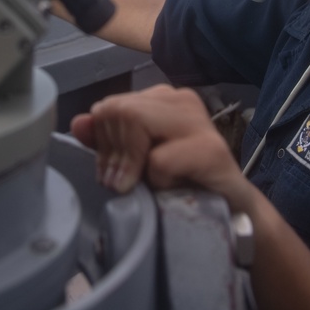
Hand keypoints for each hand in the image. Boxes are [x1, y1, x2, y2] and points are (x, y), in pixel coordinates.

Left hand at [70, 85, 250, 210]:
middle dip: (114, 154)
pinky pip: (158, 159)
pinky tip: (176, 186)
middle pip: (119, 110)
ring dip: (135, 166)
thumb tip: (78, 123)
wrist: (230, 211)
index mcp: (160, 98)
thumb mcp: (136, 161)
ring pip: (135, 124)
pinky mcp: (210, 148)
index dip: (103, 142)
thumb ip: (107, 141)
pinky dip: (159, 180)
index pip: (109, 106)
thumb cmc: (181, 182)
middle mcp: (180, 99)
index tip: (113, 171)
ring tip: (150, 183)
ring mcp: (197, 120)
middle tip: (125, 183)